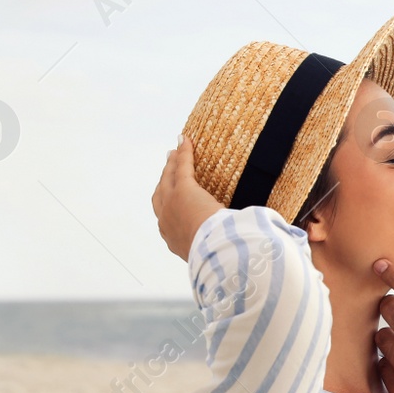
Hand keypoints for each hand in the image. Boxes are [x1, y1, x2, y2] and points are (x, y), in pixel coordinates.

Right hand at [152, 135, 223, 260]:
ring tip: (175, 152)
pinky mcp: (183, 189)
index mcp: (172, 237)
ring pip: (169, 178)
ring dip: (172, 163)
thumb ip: (213, 243)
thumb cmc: (217, 252)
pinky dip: (184, 153)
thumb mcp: (211, 249)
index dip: (167, 203)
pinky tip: (186, 141)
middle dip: (164, 178)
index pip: (165, 216)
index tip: (171, 195)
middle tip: (168, 165)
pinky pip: (183, 167)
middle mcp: (166, 220)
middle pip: (161, 193)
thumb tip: (232, 242)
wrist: (214, 248)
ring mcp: (172, 203)